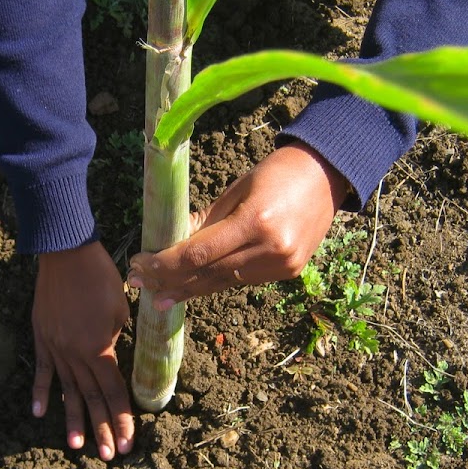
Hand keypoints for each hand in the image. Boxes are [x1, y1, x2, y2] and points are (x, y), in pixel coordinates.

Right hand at [32, 242, 133, 460]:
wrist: (67, 253)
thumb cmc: (101, 277)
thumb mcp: (120, 311)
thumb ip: (115, 339)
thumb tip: (112, 355)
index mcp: (99, 349)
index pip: (113, 392)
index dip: (121, 418)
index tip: (128, 441)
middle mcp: (75, 354)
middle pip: (91, 398)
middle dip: (100, 429)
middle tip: (109, 455)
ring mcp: (55, 347)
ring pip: (66, 390)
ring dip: (72, 419)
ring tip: (75, 446)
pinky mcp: (41, 337)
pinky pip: (41, 370)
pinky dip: (40, 392)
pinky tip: (39, 413)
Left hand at [127, 141, 347, 309]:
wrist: (328, 175)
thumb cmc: (277, 173)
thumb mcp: (237, 189)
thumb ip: (207, 219)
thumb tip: (174, 242)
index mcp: (254, 221)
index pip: (198, 254)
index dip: (165, 264)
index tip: (140, 263)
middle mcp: (270, 249)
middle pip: (208, 274)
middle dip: (170, 280)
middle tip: (139, 284)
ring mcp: (282, 264)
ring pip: (223, 283)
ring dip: (189, 289)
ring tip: (160, 296)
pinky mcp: (289, 271)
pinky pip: (243, 280)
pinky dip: (216, 282)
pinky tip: (193, 287)